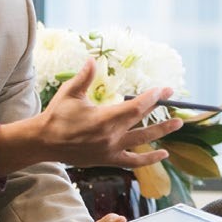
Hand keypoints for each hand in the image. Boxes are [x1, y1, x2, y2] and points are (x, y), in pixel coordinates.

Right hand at [0, 59, 182, 172]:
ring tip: (177, 125)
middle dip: (161, 111)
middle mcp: (112, 136)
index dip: (152, 97)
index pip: (136, 106)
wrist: (44, 142)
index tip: (164, 89)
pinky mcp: (108, 160)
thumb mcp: (70, 92)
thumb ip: (85, 76)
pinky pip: (133, 162)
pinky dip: (148, 160)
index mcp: (105, 118)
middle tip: (175, 102)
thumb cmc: (57, 115)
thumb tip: (93, 59)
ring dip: (161, 133)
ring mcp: (111, 150)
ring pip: (142, 142)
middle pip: (143, 122)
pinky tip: (163, 155)